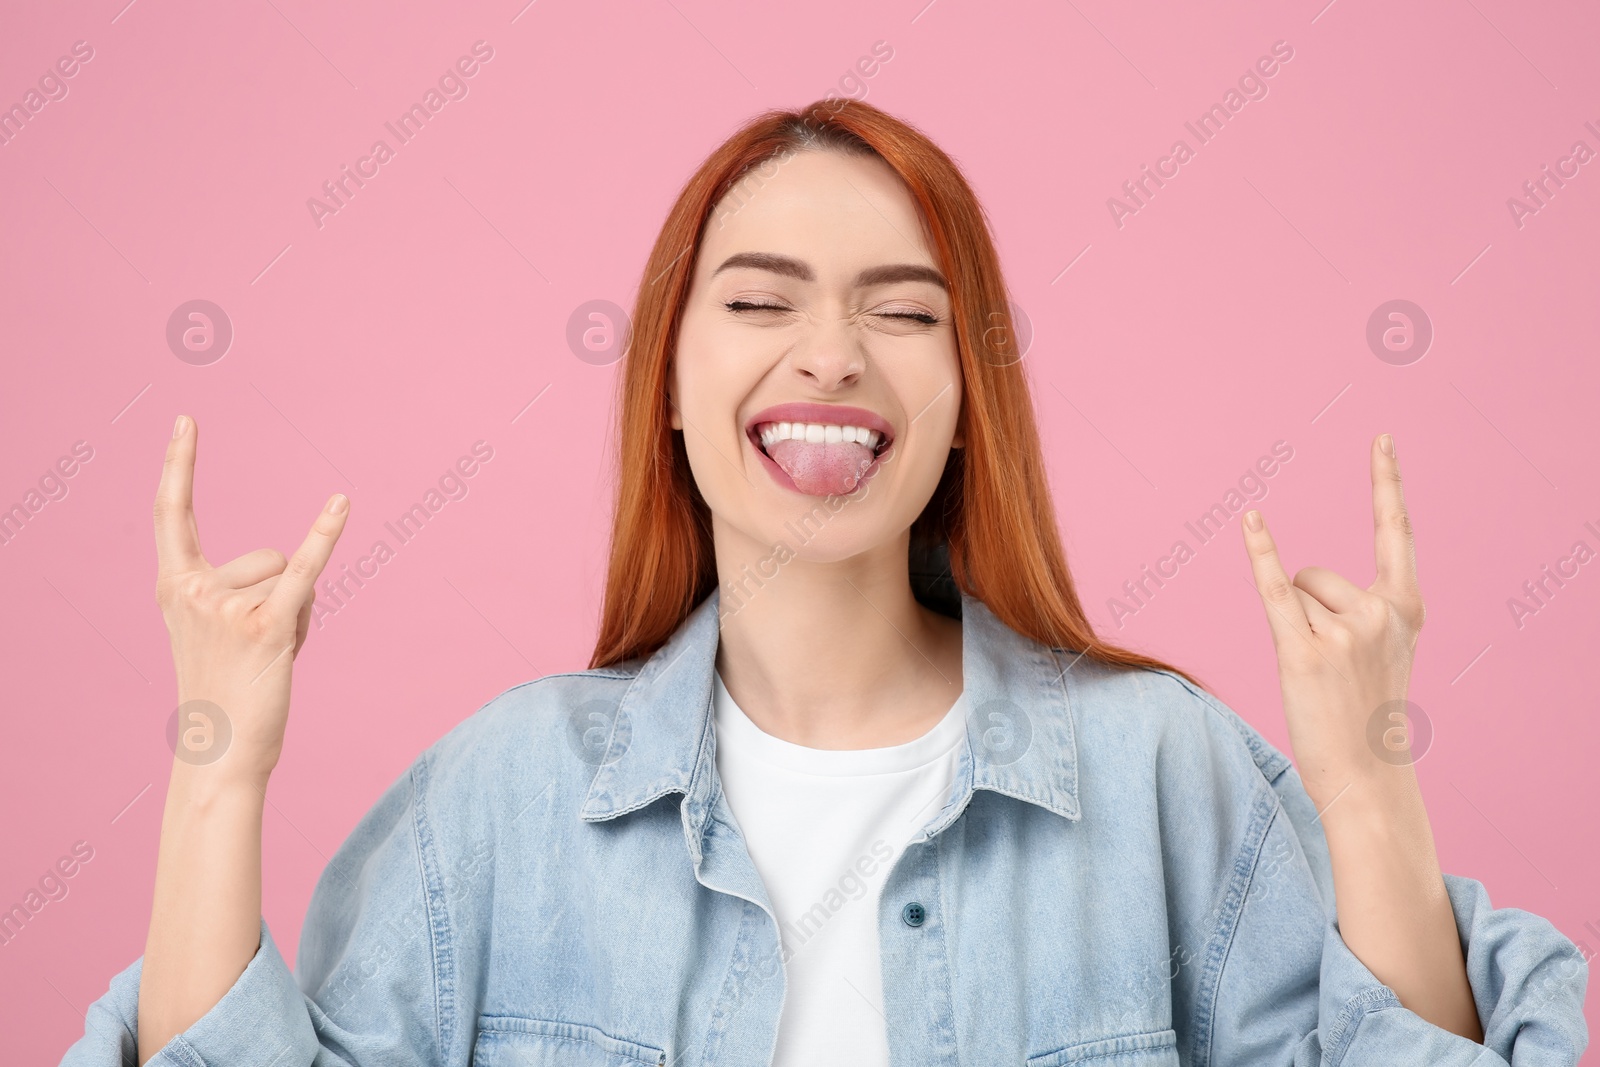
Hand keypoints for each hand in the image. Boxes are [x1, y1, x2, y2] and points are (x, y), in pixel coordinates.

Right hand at [153, 414, 348, 788]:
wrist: (223, 752)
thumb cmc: (228, 690)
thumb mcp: (221, 629)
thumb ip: (245, 589)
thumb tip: (296, 564)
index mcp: (175, 586)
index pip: (171, 512)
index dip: (180, 464)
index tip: (187, 420)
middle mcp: (194, 590)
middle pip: (270, 557)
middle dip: (282, 597)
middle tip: (257, 649)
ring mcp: (228, 607)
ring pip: (294, 580)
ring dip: (299, 618)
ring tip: (272, 658)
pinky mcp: (265, 626)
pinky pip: (304, 571)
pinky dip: (324, 537)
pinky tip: (341, 503)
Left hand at [1241, 433, 1424, 813]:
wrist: (1368, 775)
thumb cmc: (1366, 712)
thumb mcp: (1381, 650)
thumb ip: (1361, 608)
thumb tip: (1296, 578)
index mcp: (1406, 608)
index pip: (1395, 531)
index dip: (1386, 482)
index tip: (1380, 438)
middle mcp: (1380, 612)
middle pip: (1316, 575)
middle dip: (1309, 610)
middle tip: (1330, 667)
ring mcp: (1344, 631)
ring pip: (1294, 594)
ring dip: (1293, 628)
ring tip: (1318, 676)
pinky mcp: (1304, 652)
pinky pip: (1274, 591)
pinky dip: (1260, 555)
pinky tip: (1249, 519)